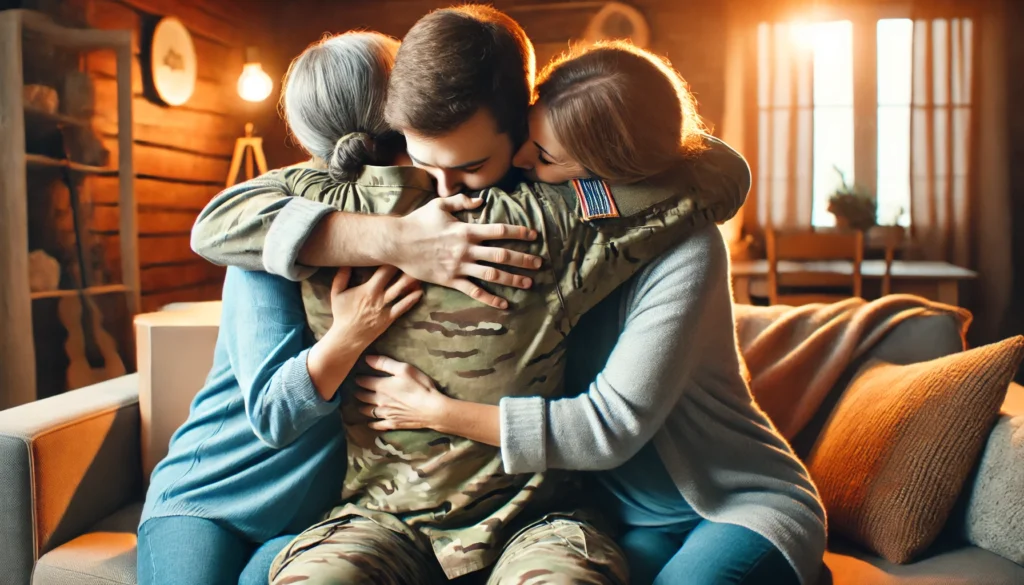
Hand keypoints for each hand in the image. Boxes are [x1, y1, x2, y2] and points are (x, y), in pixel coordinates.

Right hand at [325, 265, 421, 349]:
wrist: (347, 337)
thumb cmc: (342, 314)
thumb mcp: (337, 293)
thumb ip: (341, 277)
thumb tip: (345, 262)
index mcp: (367, 289)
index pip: (383, 271)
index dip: (392, 261)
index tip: (399, 251)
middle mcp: (379, 297)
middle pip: (396, 279)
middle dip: (405, 268)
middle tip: (415, 258)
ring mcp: (385, 308)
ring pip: (402, 292)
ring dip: (411, 282)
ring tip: (421, 273)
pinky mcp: (390, 319)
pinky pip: (403, 307)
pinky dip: (412, 299)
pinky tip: (420, 292)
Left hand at [353, 355, 447, 430]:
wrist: (431, 409)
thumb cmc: (420, 386)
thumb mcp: (404, 369)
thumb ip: (385, 363)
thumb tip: (367, 359)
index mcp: (381, 386)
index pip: (364, 382)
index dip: (359, 379)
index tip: (356, 377)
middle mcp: (379, 401)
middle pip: (363, 397)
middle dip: (359, 393)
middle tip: (356, 391)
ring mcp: (385, 414)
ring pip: (368, 411)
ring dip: (362, 408)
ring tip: (360, 406)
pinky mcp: (392, 423)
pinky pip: (378, 425)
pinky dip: (372, 424)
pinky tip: (370, 423)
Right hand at [391, 195, 542, 309]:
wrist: (397, 243)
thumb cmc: (417, 222)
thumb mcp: (439, 205)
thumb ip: (462, 202)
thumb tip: (481, 201)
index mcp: (466, 230)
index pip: (500, 231)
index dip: (519, 233)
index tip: (533, 236)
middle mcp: (466, 249)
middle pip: (502, 255)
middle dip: (523, 260)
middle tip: (539, 264)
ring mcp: (459, 266)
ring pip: (492, 275)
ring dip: (512, 280)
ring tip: (528, 283)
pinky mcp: (450, 280)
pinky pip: (474, 291)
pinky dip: (490, 298)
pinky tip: (504, 304)